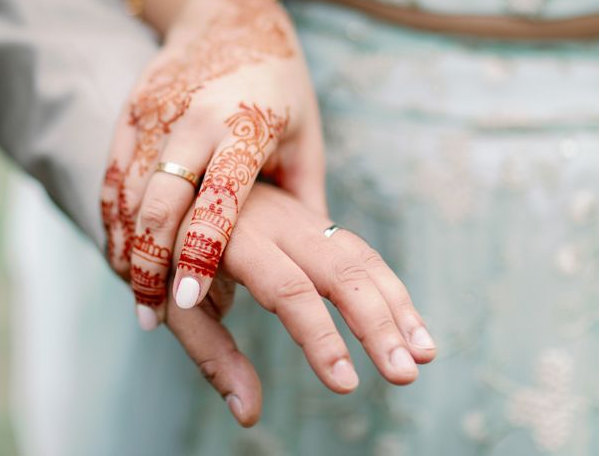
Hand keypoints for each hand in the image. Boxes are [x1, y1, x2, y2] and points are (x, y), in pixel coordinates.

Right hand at [101, 0, 325, 328]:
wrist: (228, 14)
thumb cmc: (281, 80)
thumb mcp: (306, 132)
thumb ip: (306, 192)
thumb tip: (319, 252)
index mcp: (243, 122)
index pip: (218, 193)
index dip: (202, 246)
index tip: (189, 299)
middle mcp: (192, 116)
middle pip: (159, 196)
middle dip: (150, 259)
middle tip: (152, 313)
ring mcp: (154, 110)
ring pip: (128, 189)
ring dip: (126, 246)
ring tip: (135, 296)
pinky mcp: (133, 109)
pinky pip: (115, 171)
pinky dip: (114, 216)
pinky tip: (120, 252)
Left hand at [165, 183, 436, 426]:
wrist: (182, 187)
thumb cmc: (173, 255)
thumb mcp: (176, 303)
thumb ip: (211, 353)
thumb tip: (249, 412)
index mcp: (235, 239)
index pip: (288, 289)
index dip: (319, 336)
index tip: (345, 383)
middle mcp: (277, 222)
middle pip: (339, 268)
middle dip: (377, 322)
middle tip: (406, 373)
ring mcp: (302, 217)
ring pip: (360, 256)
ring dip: (396, 305)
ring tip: (425, 354)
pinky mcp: (317, 221)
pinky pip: (361, 252)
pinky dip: (390, 289)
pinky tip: (411, 324)